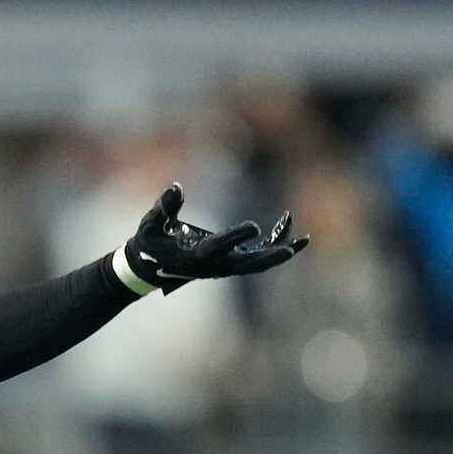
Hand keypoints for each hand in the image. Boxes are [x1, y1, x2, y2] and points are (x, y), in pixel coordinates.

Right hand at [117, 184, 309, 293]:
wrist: (147, 266)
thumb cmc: (149, 242)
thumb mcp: (150, 224)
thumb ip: (163, 207)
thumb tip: (176, 187)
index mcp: (196, 255)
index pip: (220, 247)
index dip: (237, 237)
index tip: (255, 227)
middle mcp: (214, 265)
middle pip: (249, 264)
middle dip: (272, 256)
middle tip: (294, 249)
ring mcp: (223, 266)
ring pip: (257, 262)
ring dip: (280, 251)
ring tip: (304, 240)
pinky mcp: (227, 262)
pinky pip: (255, 256)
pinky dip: (272, 247)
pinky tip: (287, 230)